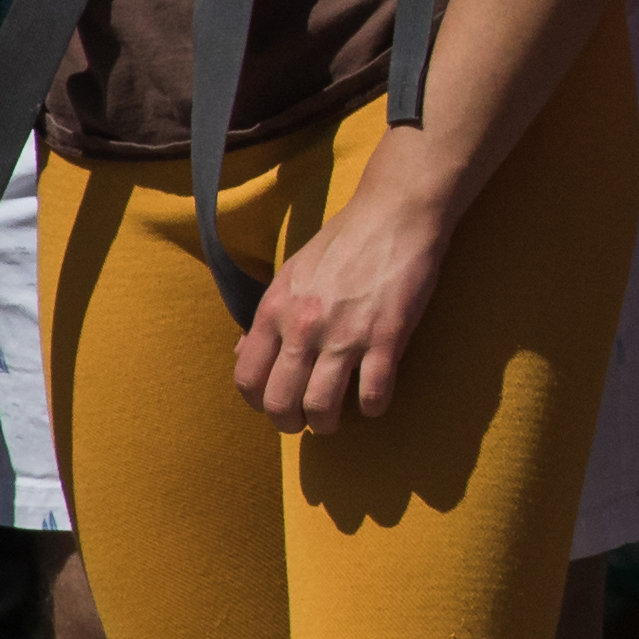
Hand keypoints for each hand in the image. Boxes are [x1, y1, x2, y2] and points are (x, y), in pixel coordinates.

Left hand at [228, 166, 458, 428]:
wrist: (395, 215)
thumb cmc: (343, 241)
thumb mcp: (290, 274)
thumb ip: (267, 316)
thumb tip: (244, 353)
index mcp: (275, 310)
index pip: (247, 378)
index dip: (258, 402)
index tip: (275, 404)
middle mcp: (303, 327)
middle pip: (281, 402)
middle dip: (291, 422)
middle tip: (306, 421)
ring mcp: (346, 334)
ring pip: (323, 406)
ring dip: (328, 422)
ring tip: (337, 418)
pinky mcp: (387, 337)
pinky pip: (374, 393)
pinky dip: (373, 407)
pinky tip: (375, 401)